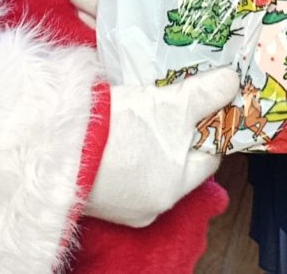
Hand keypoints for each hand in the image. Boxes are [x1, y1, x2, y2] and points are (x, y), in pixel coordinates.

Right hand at [85, 70, 236, 227]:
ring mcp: (117, 200)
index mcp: (173, 189)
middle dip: (177, 130)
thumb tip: (231, 83)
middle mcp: (149, 203)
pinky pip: (118, 164)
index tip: (209, 103)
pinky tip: (116, 122)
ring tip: (144, 106)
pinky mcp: (91, 187)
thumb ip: (205, 94)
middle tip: (176, 99)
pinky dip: (122, 144)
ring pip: (146, 161)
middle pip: (176, 160)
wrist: (55, 143)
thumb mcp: (172, 105)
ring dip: (148, 135)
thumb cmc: (121, 130)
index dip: (211, 126)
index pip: (207, 156)